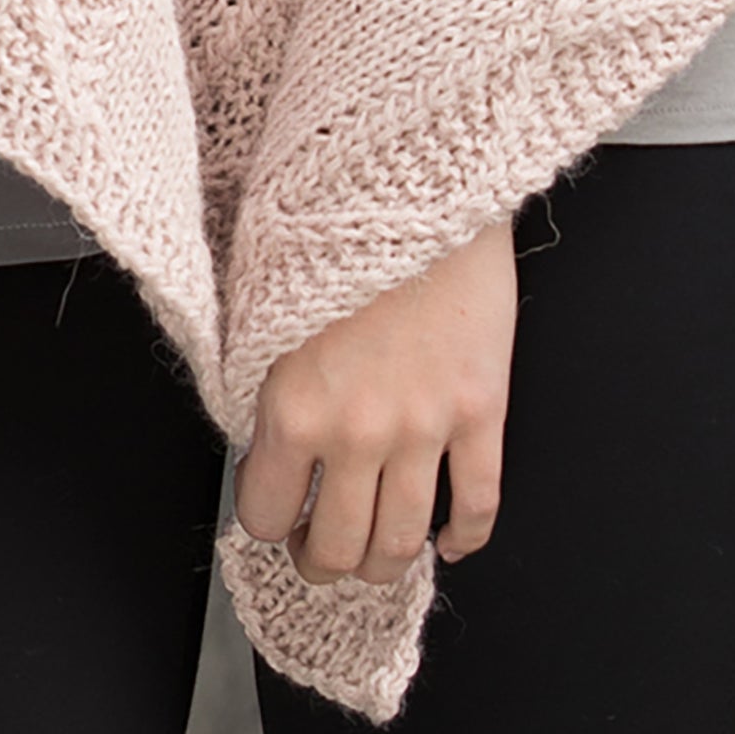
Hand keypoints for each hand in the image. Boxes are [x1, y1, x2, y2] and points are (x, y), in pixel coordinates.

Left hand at [233, 213, 517, 584]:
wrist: (419, 171)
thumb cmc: (336, 215)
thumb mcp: (261, 292)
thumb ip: (255, 368)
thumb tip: (252, 424)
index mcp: (294, 401)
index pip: (265, 512)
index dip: (264, 517)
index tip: (271, 505)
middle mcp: (359, 428)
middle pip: (337, 547)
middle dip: (321, 562)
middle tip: (317, 550)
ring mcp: (427, 425)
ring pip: (403, 542)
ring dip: (383, 562)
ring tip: (372, 553)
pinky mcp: (483, 407)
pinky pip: (481, 502)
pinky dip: (466, 536)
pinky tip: (450, 540)